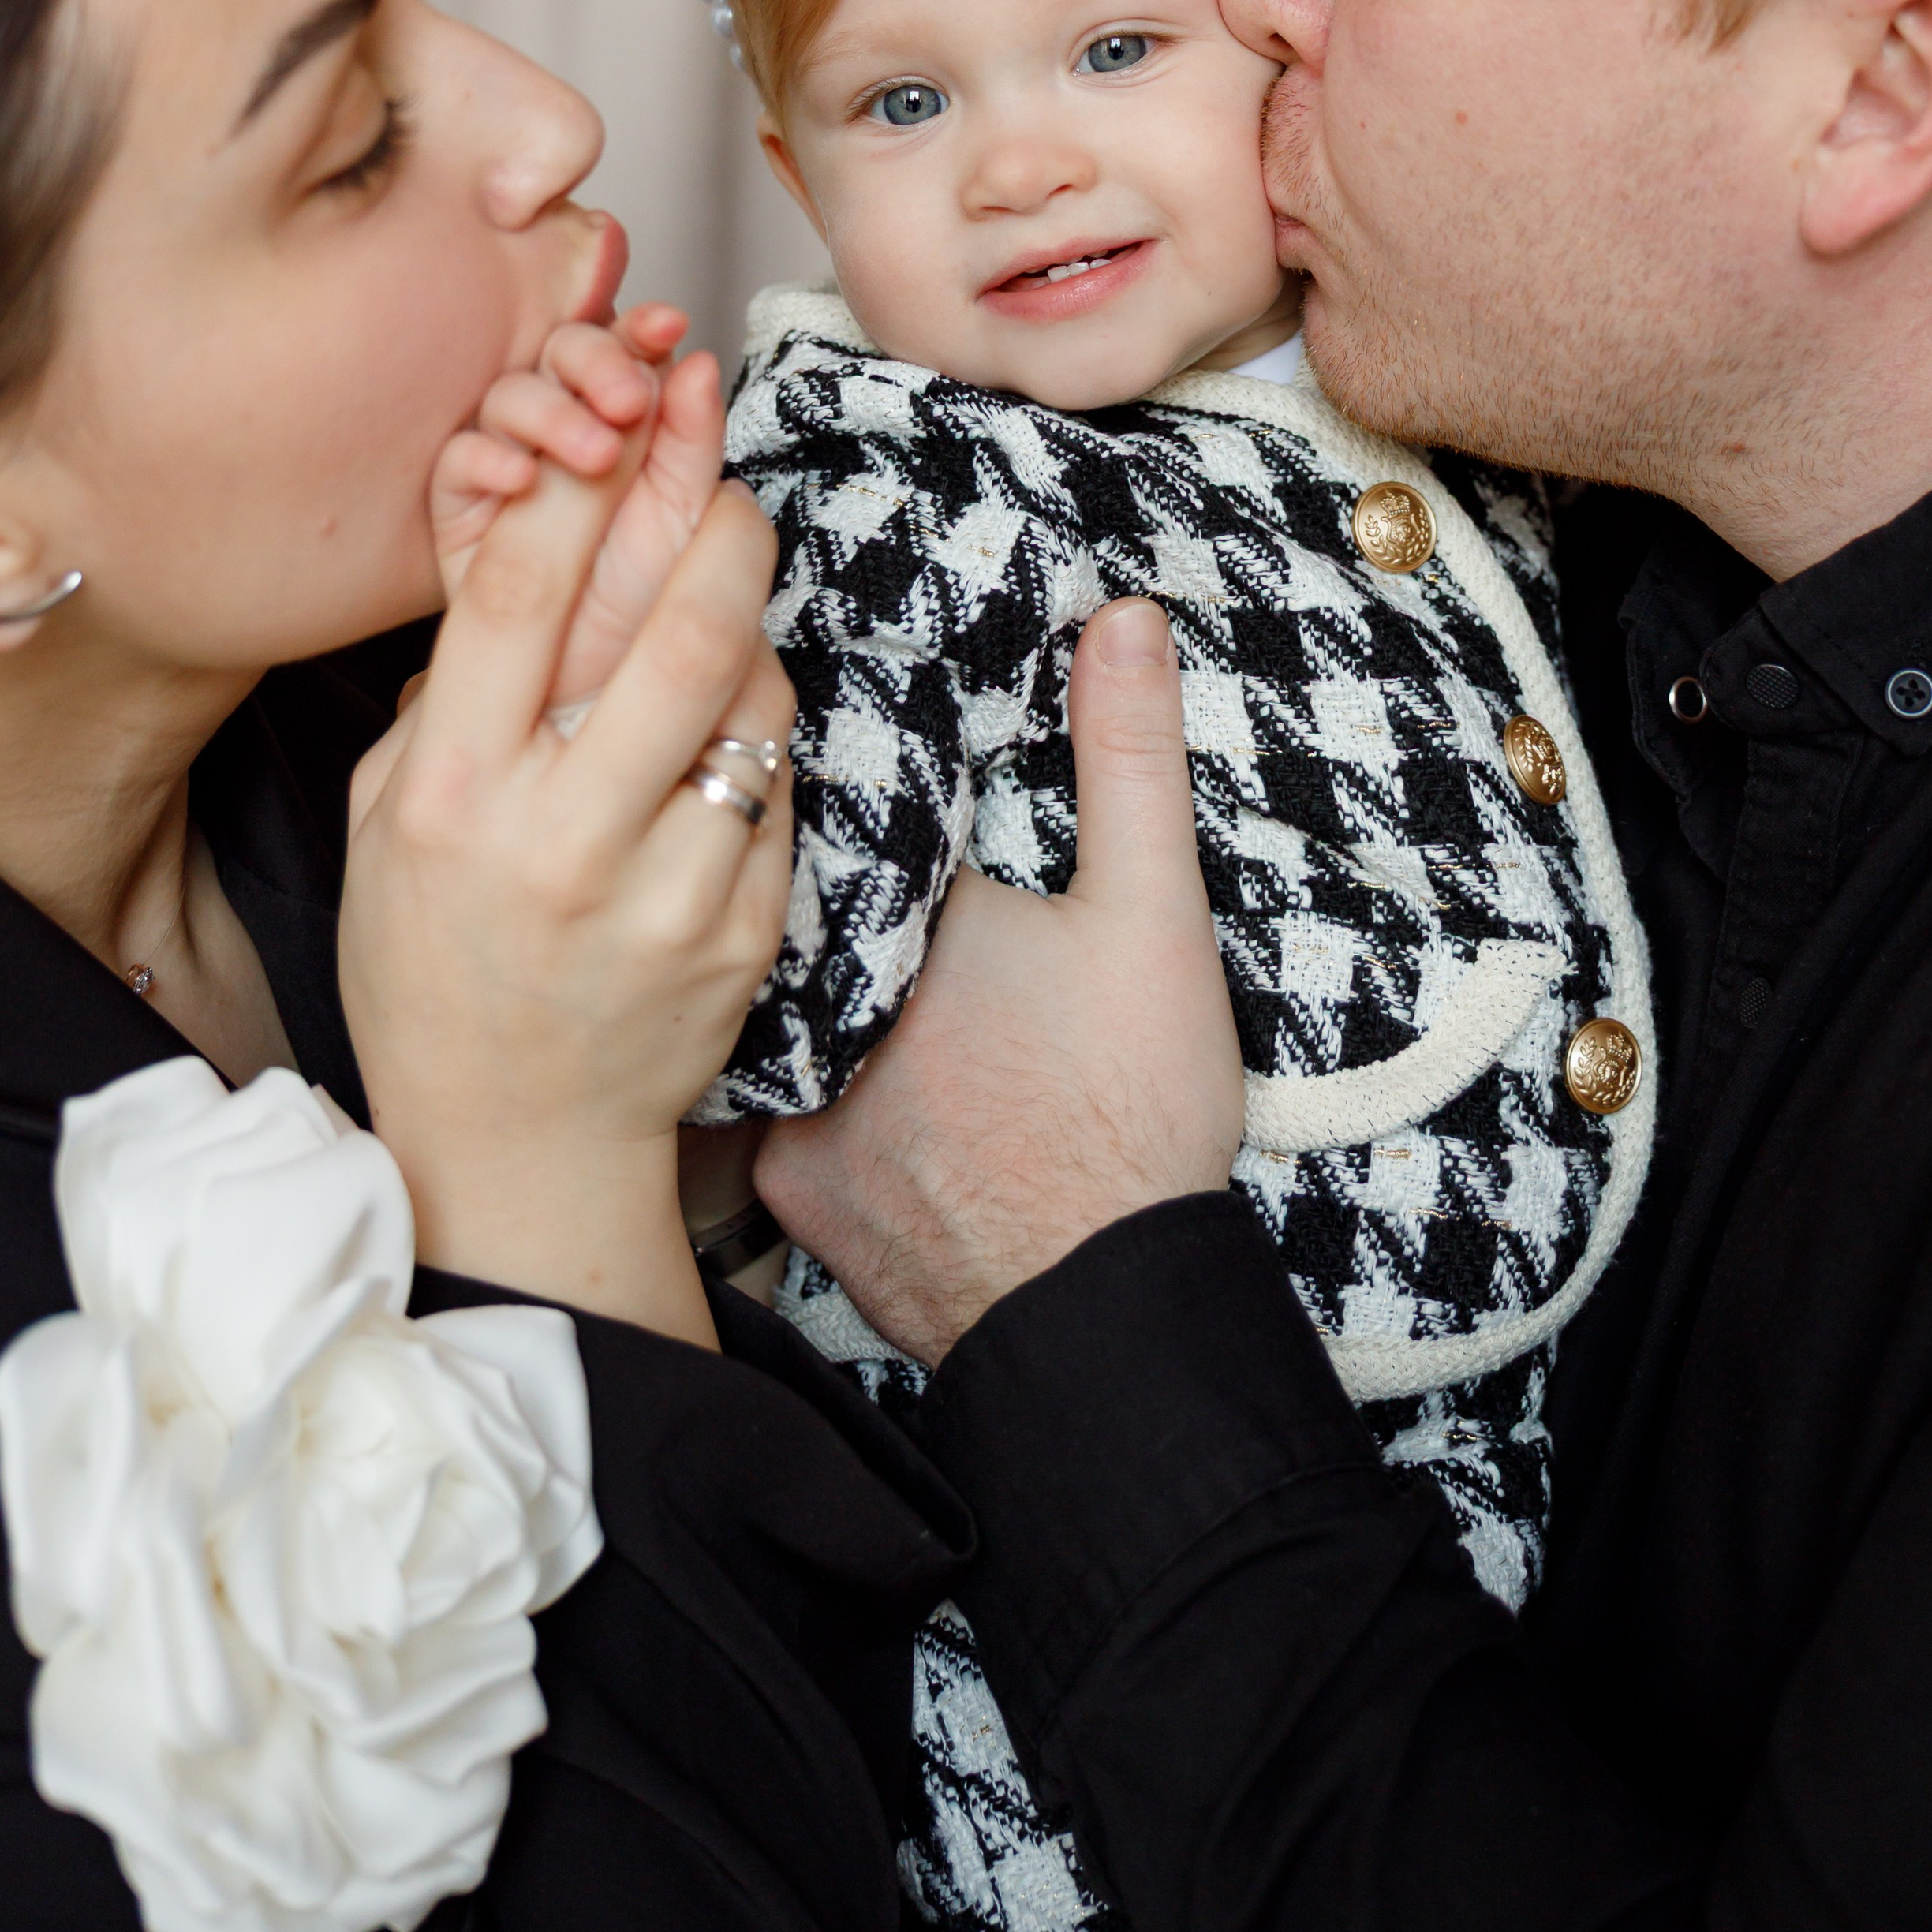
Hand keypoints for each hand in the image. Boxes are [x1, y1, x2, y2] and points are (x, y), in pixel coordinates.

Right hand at [347, 414, 792, 1345]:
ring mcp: (662, 893)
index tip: (624, 419)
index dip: (583, 484)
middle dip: (718, 522)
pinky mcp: (742, 932)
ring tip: (729, 606)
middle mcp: (557, 841)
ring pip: (750, 700)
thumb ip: (448, 702)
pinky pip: (778, 786)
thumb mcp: (392, 825)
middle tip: (730, 479)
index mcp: (451, 798)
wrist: (517, 1145)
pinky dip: (764, 735)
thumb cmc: (437, 967)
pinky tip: (733, 732)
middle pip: (677, 628)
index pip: (520, 595)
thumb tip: (529, 560)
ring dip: (752, 626)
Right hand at [430, 304, 727, 707]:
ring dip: (551, 411)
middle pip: (559, 355)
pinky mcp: (460, 509)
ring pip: (509, 397)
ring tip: (595, 454)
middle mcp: (563, 429)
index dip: (639, 329)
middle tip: (630, 399)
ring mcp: (509, 463)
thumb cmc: (649, 609)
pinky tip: (522, 478)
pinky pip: (458, 462)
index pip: (623, 348)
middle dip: (596, 360)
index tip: (669, 326)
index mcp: (625, 420)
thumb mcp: (688, 519)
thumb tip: (693, 360)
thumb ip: (690, 440)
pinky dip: (488, 458)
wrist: (601, 692)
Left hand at [757, 599, 1239, 1362]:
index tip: (886, 782)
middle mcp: (821, 999)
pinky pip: (777, 1115)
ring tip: (880, 996)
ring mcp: (790, 1100)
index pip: (855, 815)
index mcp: (901, 913)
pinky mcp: (786, 1191)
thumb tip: (1122, 620)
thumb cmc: (1133, 1113)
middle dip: (830, 894)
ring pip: (783, 1014)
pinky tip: (864, 1096)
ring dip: (816, 1002)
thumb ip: (1129, 758)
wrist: (1103, 1311)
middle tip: (892, 901)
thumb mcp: (1154, 915)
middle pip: (805, 913)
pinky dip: (813, 1099)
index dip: (869, 797)